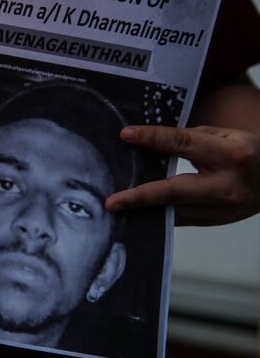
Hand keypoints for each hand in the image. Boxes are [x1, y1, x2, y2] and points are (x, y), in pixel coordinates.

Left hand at [106, 125, 259, 225]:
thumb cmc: (250, 153)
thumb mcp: (229, 136)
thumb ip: (193, 138)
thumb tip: (154, 143)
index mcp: (231, 155)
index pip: (184, 144)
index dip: (153, 138)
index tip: (126, 135)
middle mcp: (227, 185)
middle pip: (175, 190)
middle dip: (141, 196)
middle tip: (112, 202)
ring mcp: (222, 209)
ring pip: (174, 211)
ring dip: (143, 210)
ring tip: (116, 210)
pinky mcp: (215, 222)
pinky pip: (179, 218)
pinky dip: (157, 214)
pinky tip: (137, 213)